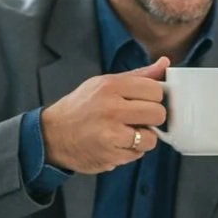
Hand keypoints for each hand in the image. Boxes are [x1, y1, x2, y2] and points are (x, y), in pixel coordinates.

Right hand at [40, 58, 169, 174]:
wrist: (53, 135)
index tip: (144, 102)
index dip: (154, 98)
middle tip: (138, 120)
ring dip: (143, 138)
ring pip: (152, 138)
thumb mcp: (103, 84)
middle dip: (152, 119)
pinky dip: (132, 151)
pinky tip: (117, 144)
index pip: (155, 89)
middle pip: (158, 113)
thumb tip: (165, 63)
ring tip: (127, 133)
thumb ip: (137, 76)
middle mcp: (111, 108)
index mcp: (110, 86)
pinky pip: (138, 154)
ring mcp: (111, 133)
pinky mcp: (112, 154)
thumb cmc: (81, 108)